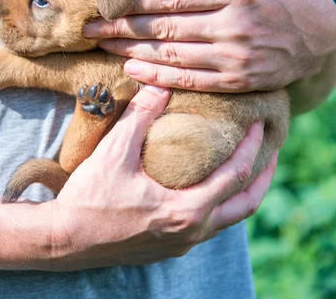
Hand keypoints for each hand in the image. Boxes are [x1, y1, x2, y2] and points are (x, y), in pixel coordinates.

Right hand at [45, 85, 277, 269]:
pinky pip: (206, 227)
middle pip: (245, 206)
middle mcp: (191, 232)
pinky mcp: (166, 249)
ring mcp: (180, 245)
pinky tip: (204, 189)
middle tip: (270, 153)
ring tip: (242, 168)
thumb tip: (159, 86)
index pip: (236, 176)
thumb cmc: (89, 199)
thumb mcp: (114, 153)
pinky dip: (218, 206)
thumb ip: (139, 117)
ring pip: (227, 221)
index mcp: (186, 210)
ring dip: (240, 194)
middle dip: (263, 178)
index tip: (261, 126)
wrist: (64, 240)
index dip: (253, 148)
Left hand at [84, 0, 335, 96]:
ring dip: (132, 52)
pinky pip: (189, 80)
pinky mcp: (237, 81)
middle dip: (122, 28)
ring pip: (171, 55)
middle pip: (165, 28)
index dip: (136, 2)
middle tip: (90, 30)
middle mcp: (235, 24)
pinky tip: (132, 70)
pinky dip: (157, 76)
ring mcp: (236, 56)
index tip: (108, 3)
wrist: (319, 36)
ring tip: (104, 47)